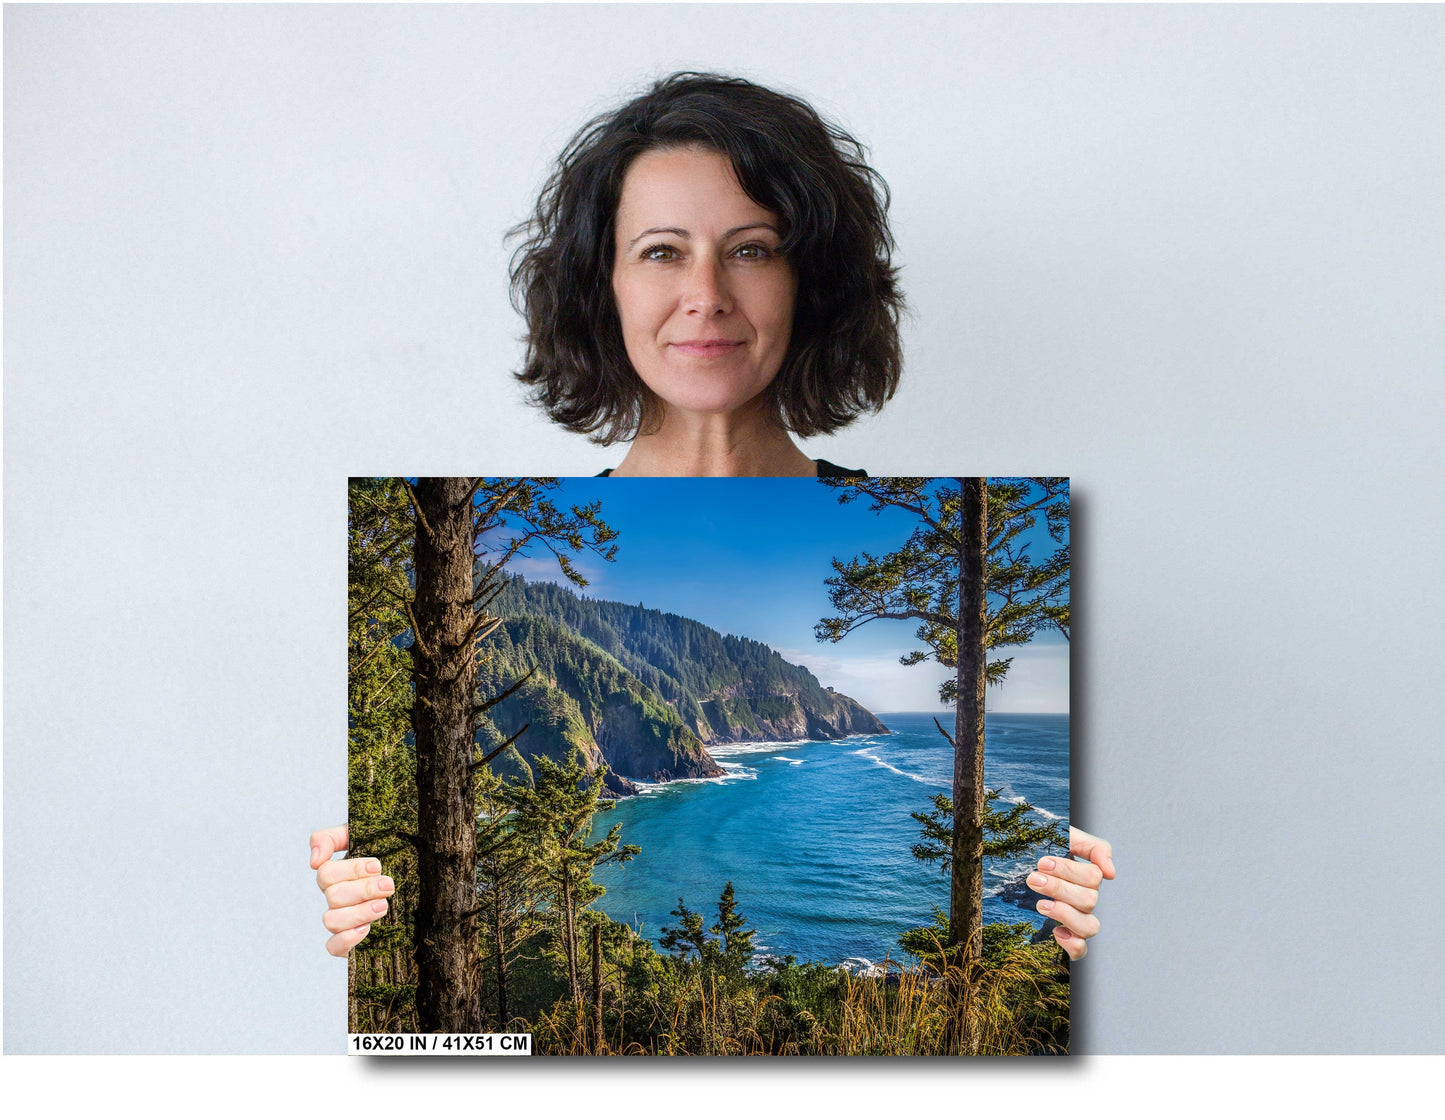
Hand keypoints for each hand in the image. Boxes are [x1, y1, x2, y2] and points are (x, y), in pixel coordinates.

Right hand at [310, 825, 393, 956]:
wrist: (419, 878)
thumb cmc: (389, 853)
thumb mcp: (362, 835)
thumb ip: (331, 838)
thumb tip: (314, 861)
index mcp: (338, 874)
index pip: (326, 873)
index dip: (352, 870)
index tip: (377, 866)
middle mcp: (337, 897)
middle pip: (333, 896)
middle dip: (363, 890)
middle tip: (388, 886)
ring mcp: (343, 920)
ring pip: (331, 921)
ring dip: (359, 913)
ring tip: (384, 906)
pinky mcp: (351, 941)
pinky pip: (333, 947)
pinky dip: (346, 940)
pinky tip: (366, 929)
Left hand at [1028, 826, 1114, 960]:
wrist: (1016, 860)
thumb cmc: (1043, 849)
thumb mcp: (1066, 837)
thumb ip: (1094, 847)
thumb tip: (1111, 873)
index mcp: (1087, 877)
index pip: (1093, 877)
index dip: (1068, 871)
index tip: (1042, 863)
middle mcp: (1085, 900)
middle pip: (1089, 900)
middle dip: (1059, 888)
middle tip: (1032, 879)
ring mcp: (1077, 920)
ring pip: (1090, 927)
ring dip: (1065, 915)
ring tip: (1040, 904)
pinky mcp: (1065, 937)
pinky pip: (1080, 950)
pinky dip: (1072, 945)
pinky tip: (1055, 931)